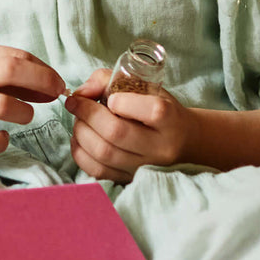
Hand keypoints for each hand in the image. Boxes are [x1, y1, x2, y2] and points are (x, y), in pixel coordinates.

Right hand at [0, 42, 64, 157]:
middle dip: (43, 83)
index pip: (16, 56)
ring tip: (23, 117)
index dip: (44, 70)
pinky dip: (0, 142)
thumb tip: (47, 83)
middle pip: (11, 71)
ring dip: (24, 113)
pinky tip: (1, 139)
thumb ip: (0, 72)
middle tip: (56, 97)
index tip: (56, 83)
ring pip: (2, 105)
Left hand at [65, 67, 190, 181]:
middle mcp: (161, 147)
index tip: (109, 97)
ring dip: (81, 132)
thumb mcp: (144, 86)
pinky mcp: (130, 179)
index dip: (121, 101)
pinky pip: (97, 171)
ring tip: (79, 120)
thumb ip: (108, 80)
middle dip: (87, 114)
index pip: (151, 111)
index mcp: (171, 120)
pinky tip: (80, 138)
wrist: (183, 142)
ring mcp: (145, 167)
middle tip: (75, 103)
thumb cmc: (158, 108)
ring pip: (104, 153)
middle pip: (117, 133)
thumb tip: (81, 93)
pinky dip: (80, 152)